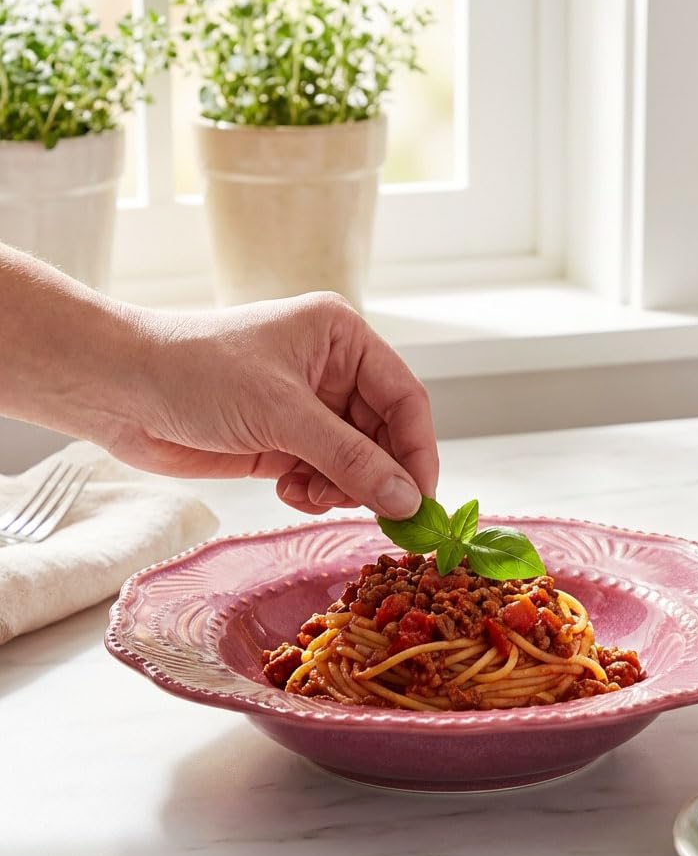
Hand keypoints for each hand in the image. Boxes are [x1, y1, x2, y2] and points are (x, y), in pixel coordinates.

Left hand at [106, 292, 437, 517]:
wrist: (117, 390)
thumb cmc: (196, 373)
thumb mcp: (284, 414)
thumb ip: (351, 460)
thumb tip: (407, 500)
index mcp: (342, 338)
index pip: (404, 398)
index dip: (418, 450)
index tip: (422, 499)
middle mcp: (332, 371)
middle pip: (384, 435)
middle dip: (378, 475)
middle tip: (381, 516)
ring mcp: (307, 409)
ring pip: (356, 461)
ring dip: (343, 488)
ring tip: (312, 494)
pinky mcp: (283, 441)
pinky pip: (323, 475)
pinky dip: (315, 492)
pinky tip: (288, 491)